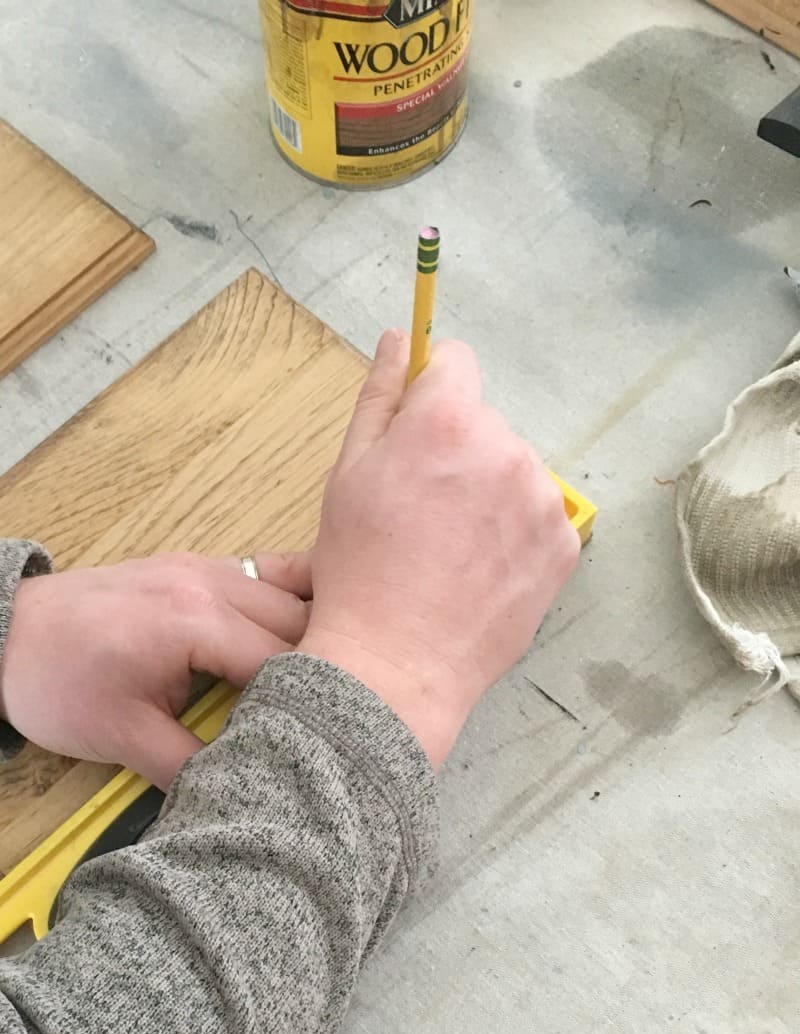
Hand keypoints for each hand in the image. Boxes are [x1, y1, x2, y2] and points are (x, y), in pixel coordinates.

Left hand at [0, 551, 310, 788]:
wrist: (5, 632)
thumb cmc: (55, 681)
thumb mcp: (122, 738)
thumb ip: (191, 767)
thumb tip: (248, 791)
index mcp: (194, 622)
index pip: (286, 664)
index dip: (312, 706)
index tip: (328, 742)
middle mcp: (211, 582)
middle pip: (303, 624)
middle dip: (325, 672)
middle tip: (336, 721)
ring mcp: (207, 567)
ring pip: (295, 595)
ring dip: (315, 638)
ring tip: (328, 686)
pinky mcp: (199, 567)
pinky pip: (269, 575)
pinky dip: (294, 603)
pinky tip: (309, 635)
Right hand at [300, 331, 579, 768]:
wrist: (396, 664)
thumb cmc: (359, 570)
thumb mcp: (349, 474)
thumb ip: (381, 396)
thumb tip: (402, 337)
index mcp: (447, 421)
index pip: (455, 362)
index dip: (430, 393)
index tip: (416, 430)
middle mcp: (506, 448)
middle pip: (485, 424)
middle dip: (458, 453)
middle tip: (422, 514)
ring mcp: (542, 499)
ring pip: (514, 472)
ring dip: (490, 496)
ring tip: (450, 551)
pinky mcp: (564, 545)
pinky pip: (539, 519)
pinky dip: (515, 537)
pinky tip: (479, 571)